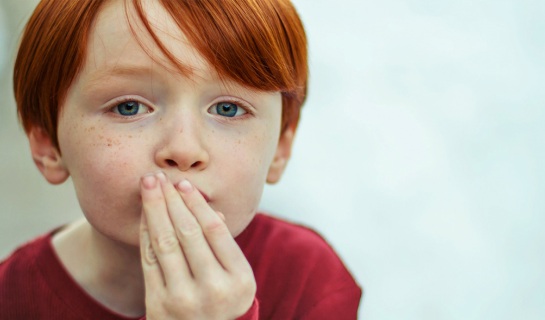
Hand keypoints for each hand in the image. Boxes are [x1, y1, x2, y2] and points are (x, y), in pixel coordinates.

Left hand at [139, 172, 255, 319]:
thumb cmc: (223, 303)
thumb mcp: (236, 279)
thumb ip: (225, 246)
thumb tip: (209, 208)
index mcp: (239, 280)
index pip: (214, 230)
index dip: (197, 203)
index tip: (184, 184)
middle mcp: (213, 289)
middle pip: (188, 232)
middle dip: (171, 199)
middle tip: (160, 177)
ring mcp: (184, 298)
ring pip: (165, 242)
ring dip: (154, 209)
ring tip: (149, 186)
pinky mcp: (159, 304)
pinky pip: (149, 260)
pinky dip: (145, 232)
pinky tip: (144, 213)